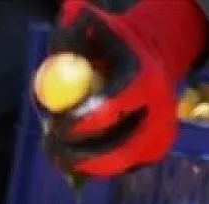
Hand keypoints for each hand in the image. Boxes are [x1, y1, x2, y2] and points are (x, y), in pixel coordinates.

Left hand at [44, 0, 208, 178]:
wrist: (155, 61)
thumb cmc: (114, 46)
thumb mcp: (94, 30)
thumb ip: (70, 42)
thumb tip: (49, 64)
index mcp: (146, 82)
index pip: (110, 111)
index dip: (78, 123)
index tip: (53, 124)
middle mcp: (159, 117)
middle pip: (116, 154)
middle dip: (76, 157)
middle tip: (49, 146)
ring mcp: (157, 143)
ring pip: (110, 166)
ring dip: (79, 160)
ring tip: (63, 136)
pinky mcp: (149, 159)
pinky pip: (111, 169)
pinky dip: (91, 162)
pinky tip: (91, 137)